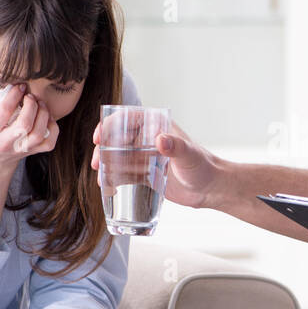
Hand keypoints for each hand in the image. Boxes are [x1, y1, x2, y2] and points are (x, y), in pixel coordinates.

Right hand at [0, 83, 59, 173]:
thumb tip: (6, 91)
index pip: (3, 111)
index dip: (14, 95)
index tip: (19, 87)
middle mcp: (4, 144)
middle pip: (24, 125)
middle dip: (30, 105)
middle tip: (29, 96)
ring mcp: (20, 150)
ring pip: (38, 134)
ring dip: (43, 114)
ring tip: (39, 104)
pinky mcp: (33, 152)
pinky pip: (49, 142)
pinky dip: (52, 127)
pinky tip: (45, 117)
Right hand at [90, 116, 218, 207]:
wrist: (211, 190)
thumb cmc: (204, 167)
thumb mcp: (190, 156)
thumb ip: (177, 147)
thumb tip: (161, 140)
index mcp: (158, 127)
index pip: (128, 118)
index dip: (110, 125)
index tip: (98, 137)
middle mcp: (150, 140)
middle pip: (118, 138)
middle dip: (103, 148)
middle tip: (97, 162)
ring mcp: (147, 157)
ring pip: (119, 157)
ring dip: (107, 165)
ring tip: (101, 178)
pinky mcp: (147, 174)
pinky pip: (126, 173)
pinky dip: (115, 178)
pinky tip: (108, 187)